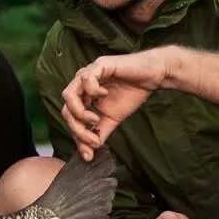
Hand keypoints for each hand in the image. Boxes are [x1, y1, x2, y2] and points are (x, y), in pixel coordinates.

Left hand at [61, 48, 176, 160]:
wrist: (152, 76)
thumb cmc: (132, 93)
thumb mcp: (113, 119)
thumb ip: (100, 133)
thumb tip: (89, 153)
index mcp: (82, 97)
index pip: (70, 118)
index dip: (77, 137)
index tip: (89, 153)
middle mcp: (80, 86)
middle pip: (65, 109)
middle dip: (77, 129)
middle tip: (93, 139)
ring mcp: (88, 74)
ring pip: (69, 95)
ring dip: (79, 112)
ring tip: (95, 119)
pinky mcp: (99, 65)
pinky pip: (85, 78)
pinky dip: (92, 90)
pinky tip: (104, 95)